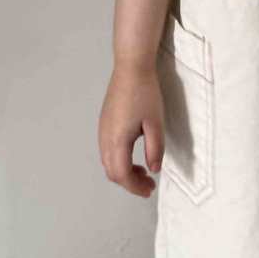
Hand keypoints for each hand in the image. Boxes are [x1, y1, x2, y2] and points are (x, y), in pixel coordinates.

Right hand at [98, 61, 164, 197]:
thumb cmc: (145, 93)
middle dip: (129, 182)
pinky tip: (132, 153)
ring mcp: (102, 129)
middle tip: (148, 184)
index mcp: (117, 140)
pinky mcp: (104, 122)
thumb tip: (154, 169)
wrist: (131, 67)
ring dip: (123, 171)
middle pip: (112, 172)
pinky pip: (107, 150)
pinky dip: (118, 159)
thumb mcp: (156, 122)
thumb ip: (155, 149)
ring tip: (142, 170)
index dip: (135, 187)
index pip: (122, 175)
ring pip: (108, 161)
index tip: (150, 190)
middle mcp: (105, 138)